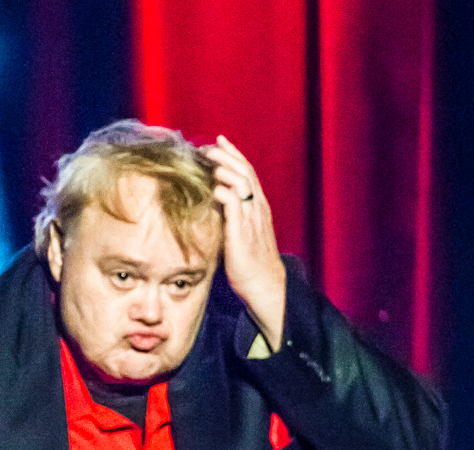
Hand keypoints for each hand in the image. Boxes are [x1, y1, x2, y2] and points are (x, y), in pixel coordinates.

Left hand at [203, 136, 285, 352]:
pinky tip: (214, 186)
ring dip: (225, 167)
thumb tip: (215, 204)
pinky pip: (234, 204)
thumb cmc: (251, 263)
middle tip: (209, 146)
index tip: (219, 141)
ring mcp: (251, 218)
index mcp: (258, 207)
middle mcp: (257, 208)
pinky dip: (224, 192)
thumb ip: (233, 216)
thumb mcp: (243, 233)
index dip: (234, 154)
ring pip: (242, 182)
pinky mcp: (242, 231)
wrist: (264, 284)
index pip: (248, 172)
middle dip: (227, 154)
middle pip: (245, 171)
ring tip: (210, 159)